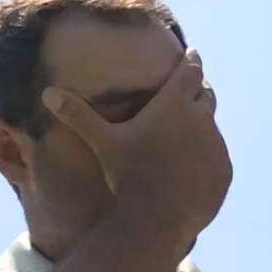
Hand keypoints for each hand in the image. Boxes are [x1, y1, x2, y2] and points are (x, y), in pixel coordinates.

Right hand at [41, 48, 231, 235]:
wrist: (158, 217)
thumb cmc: (128, 174)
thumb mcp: (101, 141)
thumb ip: (77, 115)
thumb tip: (47, 92)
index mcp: (174, 104)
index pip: (190, 71)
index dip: (190, 61)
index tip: (191, 54)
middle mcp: (201, 119)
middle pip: (206, 94)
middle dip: (197, 90)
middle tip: (188, 92)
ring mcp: (216, 146)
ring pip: (212, 127)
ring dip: (200, 126)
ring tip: (183, 135)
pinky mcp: (223, 171)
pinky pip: (217, 156)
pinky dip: (205, 156)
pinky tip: (189, 168)